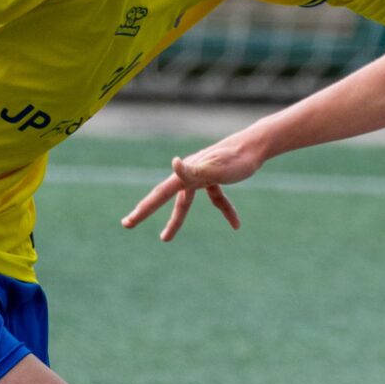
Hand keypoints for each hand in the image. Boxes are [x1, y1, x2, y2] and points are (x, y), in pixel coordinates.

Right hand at [120, 131, 265, 242]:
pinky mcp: (216, 177)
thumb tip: (174, 163)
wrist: (256, 145)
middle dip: (146, 211)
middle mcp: (190, 174)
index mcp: (186, 174)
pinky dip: (225, 211)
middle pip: (166, 198)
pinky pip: (216, 198)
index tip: (127, 222)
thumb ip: (194, 170)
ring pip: (185, 202)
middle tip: (127, 223)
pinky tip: (235, 224)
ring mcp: (202, 176)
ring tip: (164, 238)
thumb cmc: (237, 158)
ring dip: (176, 220)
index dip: (143, 210)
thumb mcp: (216, 169)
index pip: (160, 195)